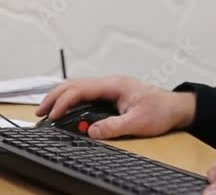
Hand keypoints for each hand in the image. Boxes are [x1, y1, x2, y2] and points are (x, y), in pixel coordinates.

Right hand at [35, 75, 195, 139]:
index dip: (64, 101)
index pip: (81, 89)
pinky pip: (85, 93)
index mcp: (114, 84)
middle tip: (39, 112)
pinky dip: (71, 100)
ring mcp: (109, 87)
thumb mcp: (138, 122)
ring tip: (47, 111)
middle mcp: (109, 83)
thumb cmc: (161, 110)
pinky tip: (64, 109)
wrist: (176, 107)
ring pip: (78, 87)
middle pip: (74, 85)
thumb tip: (93, 132)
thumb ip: (114, 127)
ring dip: (61, 98)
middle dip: (55, 97)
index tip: (53, 115)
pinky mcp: (110, 94)